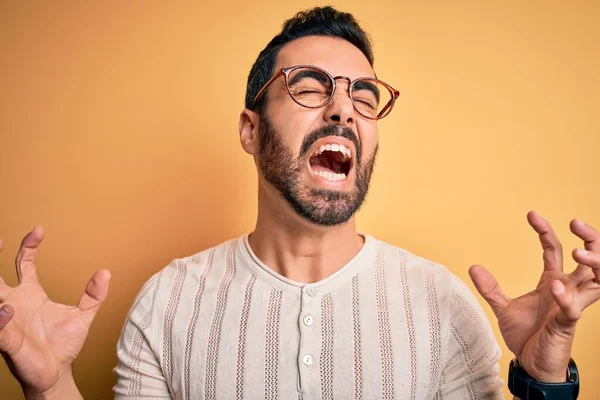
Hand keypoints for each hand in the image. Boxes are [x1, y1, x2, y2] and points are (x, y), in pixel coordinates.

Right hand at [0, 227, 110, 396]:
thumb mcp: (83, 316)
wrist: (56, 373)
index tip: (39, 230)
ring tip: (0, 282)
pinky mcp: (5, 340)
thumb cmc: (63, 345)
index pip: (23, 263)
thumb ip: (93, 295)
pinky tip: (7, 310)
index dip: (28, 245)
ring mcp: (7, 320)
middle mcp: (15, 303)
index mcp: (31, 293)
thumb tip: (106, 273)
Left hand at [469, 211, 599, 381]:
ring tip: (577, 250)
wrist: (529, 365)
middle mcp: (567, 290)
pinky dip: (567, 297)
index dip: (545, 231)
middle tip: (575, 222)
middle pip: (591, 258)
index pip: (554, 249)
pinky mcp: (567, 324)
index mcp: (553, 282)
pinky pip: (574, 308)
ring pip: (598, 279)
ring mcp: (571, 306)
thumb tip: (473, 267)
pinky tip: (555, 287)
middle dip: (590, 238)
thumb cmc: (525, 336)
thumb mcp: (503, 307)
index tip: (531, 214)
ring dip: (594, 262)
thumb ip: (490, 288)